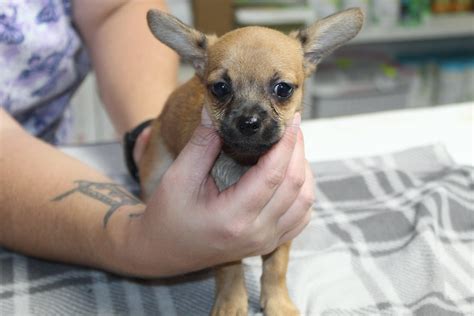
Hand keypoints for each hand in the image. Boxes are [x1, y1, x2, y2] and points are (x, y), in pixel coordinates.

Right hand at [123, 110, 313, 276]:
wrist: (164, 252)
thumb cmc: (166, 216)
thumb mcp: (178, 177)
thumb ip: (201, 143)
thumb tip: (215, 109)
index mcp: (233, 217)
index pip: (274, 173)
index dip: (287, 142)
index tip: (290, 118)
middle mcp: (256, 233)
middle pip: (295, 185)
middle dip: (298, 150)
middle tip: (291, 126)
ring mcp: (265, 242)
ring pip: (304, 202)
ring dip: (304, 171)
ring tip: (291, 147)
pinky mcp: (268, 245)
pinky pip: (300, 218)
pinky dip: (302, 193)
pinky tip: (291, 175)